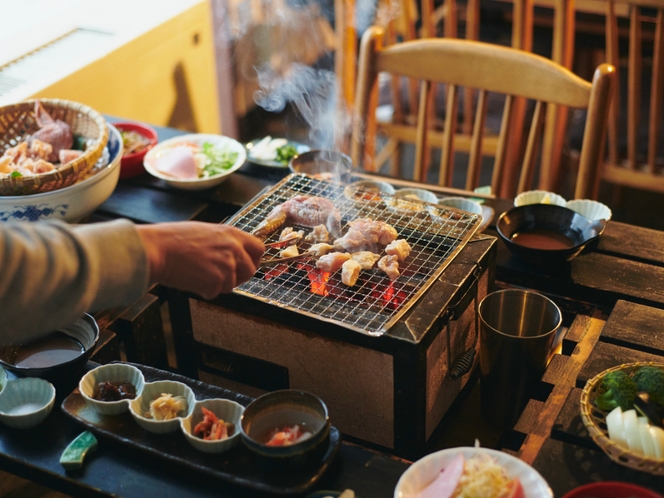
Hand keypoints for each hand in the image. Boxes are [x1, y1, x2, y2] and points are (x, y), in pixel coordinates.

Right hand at [136, 222, 264, 298]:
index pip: (258, 249)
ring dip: (217, 284)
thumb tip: (233, 253)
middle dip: (238, 277)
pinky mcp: (216, 282)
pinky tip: (191, 278)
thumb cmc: (174, 239)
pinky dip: (203, 290)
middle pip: (250, 271)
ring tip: (198, 272)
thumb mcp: (206, 231)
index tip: (247, 265)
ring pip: (231, 285)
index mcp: (232, 234)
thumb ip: (224, 242)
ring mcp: (227, 267)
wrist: (158, 250)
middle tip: (221, 276)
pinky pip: (214, 293)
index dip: (253, 259)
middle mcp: (234, 249)